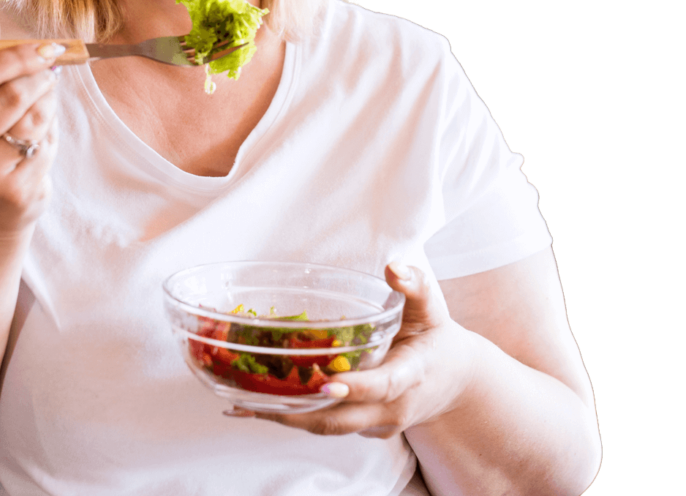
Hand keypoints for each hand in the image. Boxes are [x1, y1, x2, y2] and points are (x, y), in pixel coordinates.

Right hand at [0, 0, 60, 238]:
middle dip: (39, 77)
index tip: (46, 48)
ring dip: (48, 104)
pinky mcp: (12, 196)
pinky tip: (41, 137)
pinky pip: (46, 147)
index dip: (18, 55)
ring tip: (43, 102)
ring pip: (33, 120)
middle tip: (51, 71)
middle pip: (10, 95)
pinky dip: (51, 134)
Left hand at [229, 264, 474, 438]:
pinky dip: (295, 415)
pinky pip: (327, 424)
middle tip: (255, 397)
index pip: (382, 386)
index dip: (353, 387)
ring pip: (328, 426)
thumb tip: (393, 267)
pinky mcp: (363, 428)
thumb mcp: (432, 309)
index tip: (323, 382)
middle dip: (298, 411)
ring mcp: (376, 424)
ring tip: (241, 401)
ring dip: (286, 417)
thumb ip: (415, 286)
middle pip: (342, 419)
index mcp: (412, 375)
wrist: (454, 383)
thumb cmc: (436, 338)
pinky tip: (259, 401)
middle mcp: (393, 408)